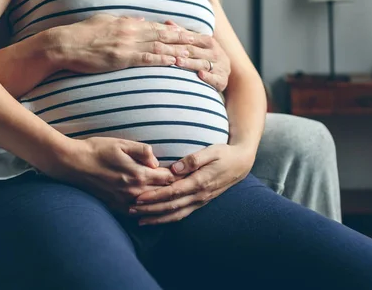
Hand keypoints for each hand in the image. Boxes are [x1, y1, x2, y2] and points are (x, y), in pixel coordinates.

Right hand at [48, 14, 200, 73]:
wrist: (64, 44)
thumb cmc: (82, 34)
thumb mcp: (106, 21)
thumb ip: (126, 21)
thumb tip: (142, 20)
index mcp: (129, 23)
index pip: (159, 27)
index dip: (178, 30)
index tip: (193, 33)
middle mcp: (132, 31)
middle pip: (165, 35)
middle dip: (187, 38)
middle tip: (205, 41)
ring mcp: (128, 45)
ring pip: (160, 47)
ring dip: (180, 50)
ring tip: (197, 53)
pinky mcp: (122, 58)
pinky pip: (147, 59)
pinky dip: (163, 60)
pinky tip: (176, 62)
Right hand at [58, 137, 179, 213]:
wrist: (72, 163)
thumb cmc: (96, 149)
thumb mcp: (121, 144)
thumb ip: (142, 151)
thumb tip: (156, 161)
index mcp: (137, 174)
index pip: (166, 178)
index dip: (177, 175)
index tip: (185, 172)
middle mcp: (133, 191)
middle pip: (161, 193)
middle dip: (172, 189)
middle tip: (184, 185)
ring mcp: (123, 201)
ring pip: (150, 205)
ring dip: (160, 200)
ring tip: (171, 197)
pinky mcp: (114, 206)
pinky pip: (135, 212)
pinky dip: (145, 209)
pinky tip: (150, 207)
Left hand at [129, 144, 253, 224]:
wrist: (240, 164)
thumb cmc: (224, 154)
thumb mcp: (211, 151)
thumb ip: (193, 159)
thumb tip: (175, 168)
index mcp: (200, 181)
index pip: (173, 192)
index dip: (155, 196)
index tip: (139, 197)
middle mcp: (199, 195)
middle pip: (171, 206)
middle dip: (150, 209)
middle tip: (131, 210)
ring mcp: (200, 200)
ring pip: (175, 214)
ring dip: (156, 218)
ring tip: (138, 220)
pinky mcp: (200, 202)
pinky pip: (182, 214)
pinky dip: (167, 219)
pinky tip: (155, 220)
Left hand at [165, 21, 230, 91]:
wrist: (225, 71)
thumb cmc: (207, 54)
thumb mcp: (199, 43)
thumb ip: (184, 34)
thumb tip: (167, 22)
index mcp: (209, 41)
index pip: (191, 39)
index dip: (178, 39)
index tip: (163, 40)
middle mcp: (215, 53)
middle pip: (195, 51)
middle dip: (180, 51)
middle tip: (167, 52)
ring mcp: (220, 67)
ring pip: (203, 64)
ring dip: (190, 63)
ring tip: (178, 62)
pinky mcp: (222, 80)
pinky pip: (215, 78)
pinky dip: (208, 77)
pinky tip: (200, 75)